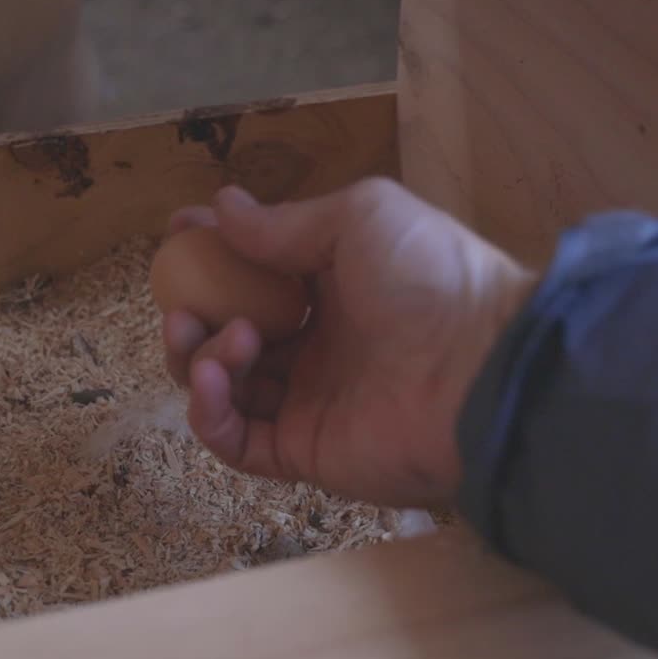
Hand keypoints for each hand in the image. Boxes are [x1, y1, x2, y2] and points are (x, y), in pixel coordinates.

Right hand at [161, 178, 534, 508]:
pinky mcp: (303, 452)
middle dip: (194, 317)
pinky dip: (209, 412)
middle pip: (230, 335)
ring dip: (201, 358)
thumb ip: (285, 223)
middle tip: (182, 305)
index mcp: (336, 290)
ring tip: (222, 337)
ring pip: (226, 387)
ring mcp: (309, 402)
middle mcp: (320, 346)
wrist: (481, 369)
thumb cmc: (429, 277)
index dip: (214, 255)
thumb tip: (221, 206)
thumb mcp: (360, 218)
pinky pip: (235, 441)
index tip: (176, 235)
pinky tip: (211, 375)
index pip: (258, 274)